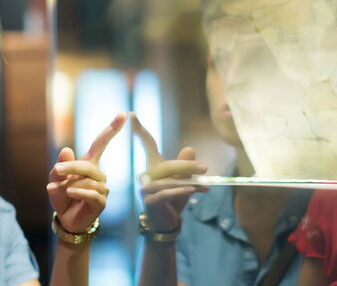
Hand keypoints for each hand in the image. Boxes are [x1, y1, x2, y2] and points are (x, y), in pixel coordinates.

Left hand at [47, 112, 126, 232]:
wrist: (65, 219)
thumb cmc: (62, 196)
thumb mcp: (55, 179)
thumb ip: (60, 165)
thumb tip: (66, 150)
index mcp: (89, 164)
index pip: (101, 143)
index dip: (112, 129)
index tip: (124, 114)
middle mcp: (98, 174)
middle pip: (88, 165)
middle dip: (71, 167)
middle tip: (57, 171)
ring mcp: (102, 188)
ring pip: (88, 181)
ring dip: (69, 184)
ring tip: (57, 190)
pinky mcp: (101, 202)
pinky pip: (93, 194)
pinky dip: (80, 192)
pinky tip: (70, 192)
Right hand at [132, 113, 206, 231]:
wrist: (166, 223)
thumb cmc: (174, 199)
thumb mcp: (184, 180)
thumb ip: (186, 165)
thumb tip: (190, 148)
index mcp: (153, 166)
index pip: (147, 144)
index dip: (139, 129)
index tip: (131, 114)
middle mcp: (146, 174)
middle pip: (167, 164)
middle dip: (187, 166)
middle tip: (205, 168)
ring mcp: (145, 188)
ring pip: (169, 180)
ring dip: (189, 182)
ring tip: (205, 186)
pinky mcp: (149, 201)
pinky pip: (167, 193)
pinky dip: (181, 192)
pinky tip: (193, 192)